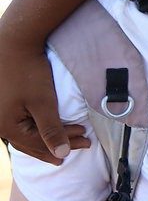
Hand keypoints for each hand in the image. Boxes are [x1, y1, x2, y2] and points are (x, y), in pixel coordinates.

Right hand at [0, 44, 88, 163]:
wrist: (14, 44)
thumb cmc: (28, 73)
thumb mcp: (43, 103)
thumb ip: (51, 130)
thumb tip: (61, 155)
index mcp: (6, 127)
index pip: (40, 143)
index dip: (64, 144)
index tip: (86, 142)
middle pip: (32, 142)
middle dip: (58, 144)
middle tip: (81, 145)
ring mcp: (0, 116)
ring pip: (26, 134)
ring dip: (47, 139)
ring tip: (66, 143)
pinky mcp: (4, 106)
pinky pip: (21, 125)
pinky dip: (37, 129)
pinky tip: (44, 131)